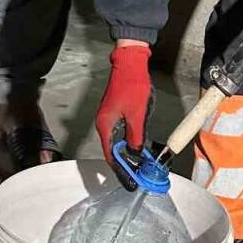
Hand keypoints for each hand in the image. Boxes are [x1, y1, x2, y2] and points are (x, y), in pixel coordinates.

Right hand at [95, 42, 151, 164]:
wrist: (130, 63)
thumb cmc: (131, 85)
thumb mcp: (137, 115)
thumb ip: (136, 136)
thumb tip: (136, 152)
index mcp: (105, 124)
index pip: (109, 154)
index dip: (119, 168)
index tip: (128, 179)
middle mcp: (103, 122)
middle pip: (112, 148)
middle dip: (125, 161)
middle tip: (137, 173)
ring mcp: (109, 116)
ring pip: (117, 139)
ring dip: (127, 150)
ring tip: (139, 161)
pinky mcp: (115, 110)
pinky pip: (120, 130)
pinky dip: (128, 139)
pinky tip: (137, 143)